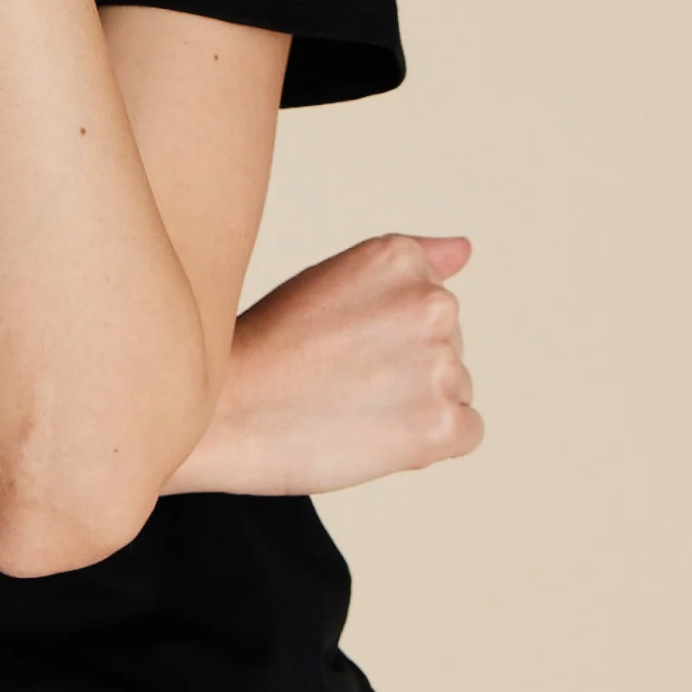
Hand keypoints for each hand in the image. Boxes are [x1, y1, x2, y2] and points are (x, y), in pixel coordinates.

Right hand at [170, 234, 483, 496]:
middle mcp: (430, 301)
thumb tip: (464, 248)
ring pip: (455, 387)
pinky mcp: (444, 423)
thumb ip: (408, 263)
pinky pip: (466, 431)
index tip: (337, 340)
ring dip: (414, 404)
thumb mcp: (329, 280)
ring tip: (346, 406)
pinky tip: (374, 434)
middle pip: (447, 343)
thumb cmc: (266, 348)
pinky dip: (428, 443)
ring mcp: (441, 364)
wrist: (225, 414)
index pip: (429, 298)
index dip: (384, 330)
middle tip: (336, 377)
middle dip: (404, 366)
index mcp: (398, 258)